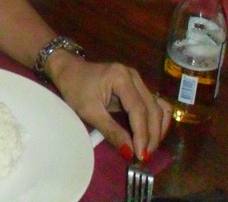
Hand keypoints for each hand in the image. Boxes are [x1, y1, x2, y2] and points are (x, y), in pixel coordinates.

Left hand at [48, 51, 170, 160]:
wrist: (70, 70)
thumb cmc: (75, 89)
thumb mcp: (89, 112)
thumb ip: (111, 131)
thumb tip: (130, 153)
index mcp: (121, 78)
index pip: (139, 109)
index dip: (142, 134)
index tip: (140, 156)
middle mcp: (134, 77)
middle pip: (153, 109)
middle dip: (151, 135)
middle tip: (144, 157)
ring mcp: (138, 80)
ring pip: (157, 108)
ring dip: (156, 130)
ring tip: (147, 149)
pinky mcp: (138, 87)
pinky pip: (153, 105)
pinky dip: (154, 121)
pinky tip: (151, 135)